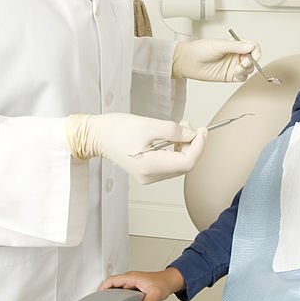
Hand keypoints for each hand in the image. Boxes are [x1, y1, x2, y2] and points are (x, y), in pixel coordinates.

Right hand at [64, 114, 206, 183]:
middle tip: (189, 126)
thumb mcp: (148, 124)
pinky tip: (171, 138)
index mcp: (150, 166)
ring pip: (178, 165)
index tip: (202, 131)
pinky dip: (175, 150)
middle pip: (184, 165)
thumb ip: (173, 131)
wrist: (97, 135)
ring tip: (179, 129)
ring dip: (184, 147)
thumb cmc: (117, 128)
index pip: (187, 162)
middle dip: (192, 145)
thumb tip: (192, 135)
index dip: (199, 146)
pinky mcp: (146, 172)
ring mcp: (148, 176)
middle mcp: (150, 176)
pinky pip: (169, 164)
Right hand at [99, 268, 184, 300]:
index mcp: (131, 277)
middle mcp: (130, 278)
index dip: (103, 287)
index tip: (98, 295)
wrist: (170, 281)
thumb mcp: (156, 294)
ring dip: (111, 294)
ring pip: (116, 287)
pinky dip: (117, 297)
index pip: (112, 280)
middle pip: (111, 283)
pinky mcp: (134, 287)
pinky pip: (121, 291)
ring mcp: (131, 282)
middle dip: (104, 292)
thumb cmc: (164, 282)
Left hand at [172, 38, 260, 81]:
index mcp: (234, 44)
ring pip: (249, 68)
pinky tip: (235, 73)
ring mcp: (233, 65)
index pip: (252, 46)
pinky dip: (242, 76)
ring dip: (247, 69)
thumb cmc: (199, 50)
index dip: (255, 50)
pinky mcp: (230, 76)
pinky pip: (242, 77)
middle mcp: (235, 54)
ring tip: (238, 68)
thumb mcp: (218, 45)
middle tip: (244, 62)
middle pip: (253, 58)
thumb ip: (235, 46)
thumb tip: (250, 46)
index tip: (253, 55)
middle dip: (252, 61)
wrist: (187, 62)